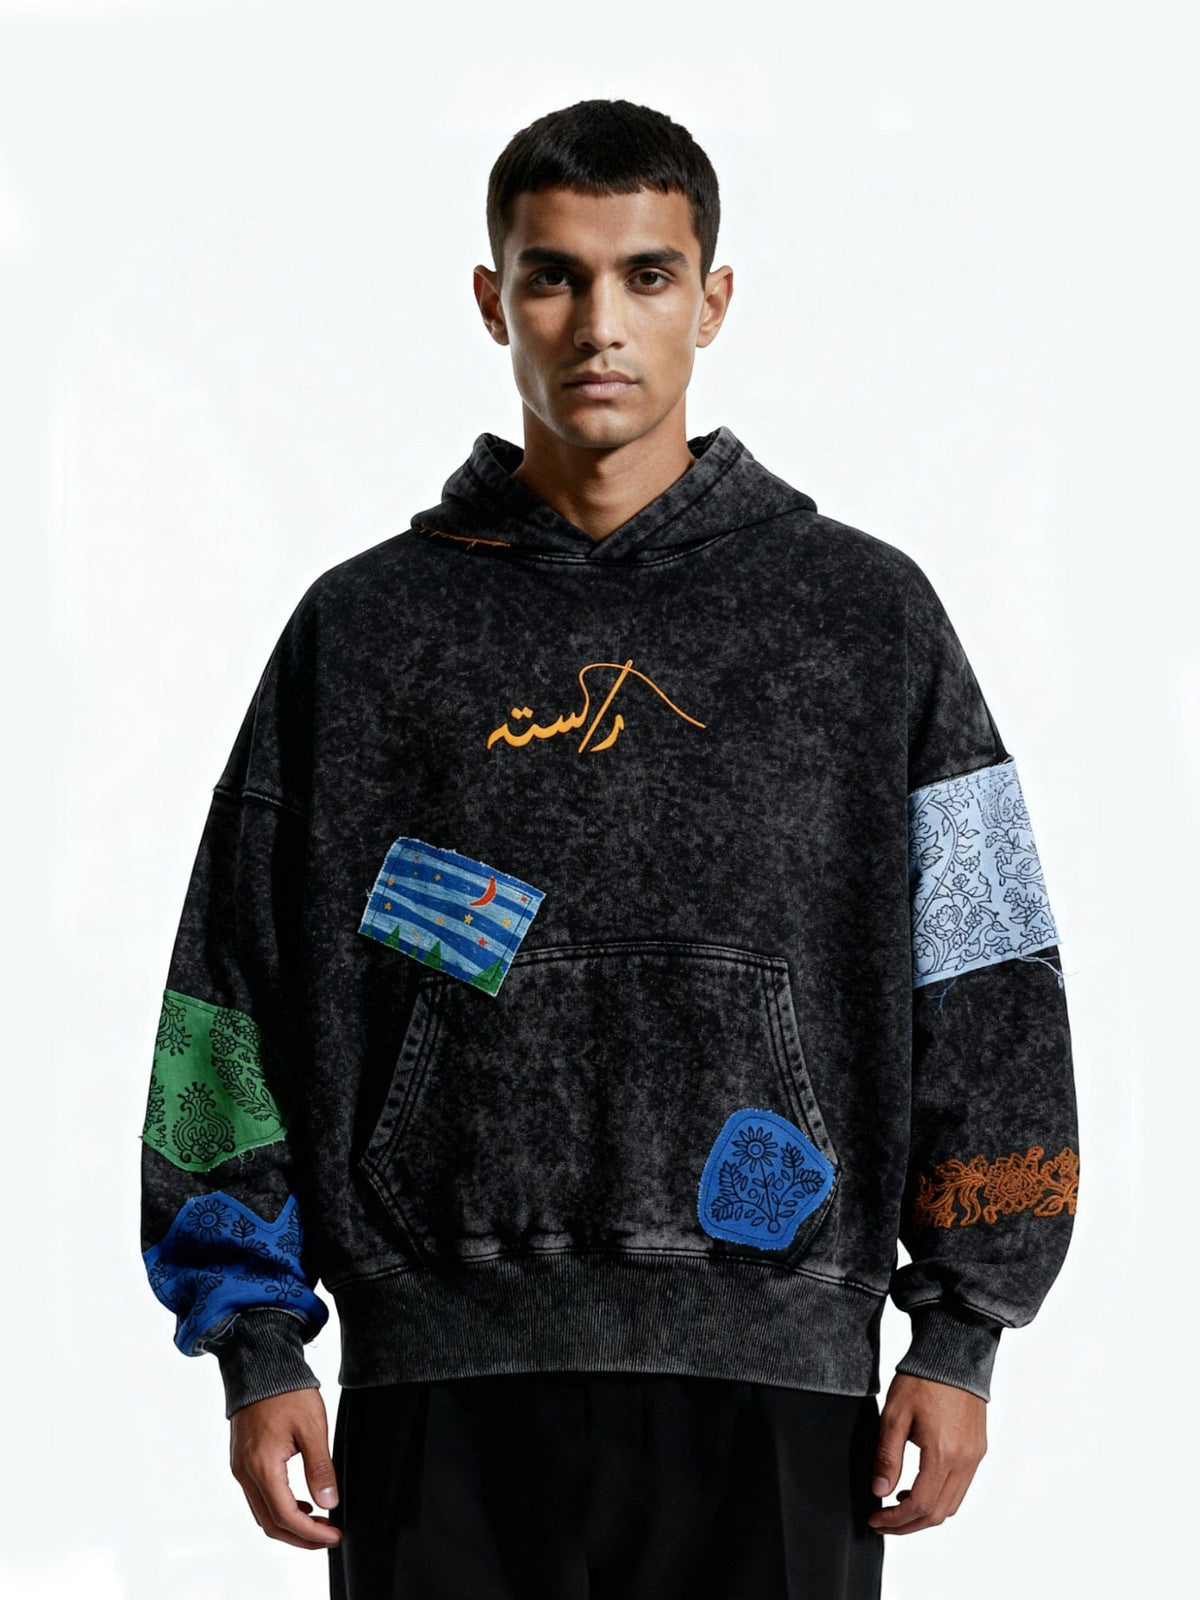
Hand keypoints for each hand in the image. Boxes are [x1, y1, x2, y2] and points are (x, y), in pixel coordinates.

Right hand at [229, 1386, 342, 1548]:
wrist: (261, 1366)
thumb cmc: (287, 1392)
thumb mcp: (312, 1427)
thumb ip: (320, 1469)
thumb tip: (329, 1504)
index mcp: (261, 1466)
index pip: (285, 1516)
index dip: (311, 1533)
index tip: (335, 1535)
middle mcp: (245, 1473)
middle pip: (270, 1523)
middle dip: (301, 1537)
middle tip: (329, 1536)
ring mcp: (240, 1468)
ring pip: (262, 1514)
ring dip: (289, 1525)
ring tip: (319, 1522)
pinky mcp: (241, 1462)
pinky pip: (258, 1498)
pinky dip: (279, 1508)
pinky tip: (301, 1503)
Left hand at [867, 1372, 986, 1534]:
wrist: (953, 1355)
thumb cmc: (921, 1380)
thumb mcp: (894, 1415)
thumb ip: (887, 1456)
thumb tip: (879, 1492)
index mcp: (943, 1453)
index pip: (920, 1504)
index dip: (895, 1519)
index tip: (875, 1519)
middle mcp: (965, 1460)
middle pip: (939, 1513)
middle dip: (908, 1524)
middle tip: (883, 1522)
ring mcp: (975, 1456)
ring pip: (952, 1504)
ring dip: (925, 1514)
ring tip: (897, 1506)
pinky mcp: (978, 1450)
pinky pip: (961, 1487)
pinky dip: (940, 1497)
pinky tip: (919, 1487)